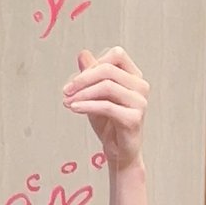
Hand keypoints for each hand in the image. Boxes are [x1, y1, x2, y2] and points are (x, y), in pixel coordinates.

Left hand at [62, 46, 148, 169]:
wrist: (118, 151)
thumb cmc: (108, 123)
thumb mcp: (94, 95)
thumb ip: (90, 75)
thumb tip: (83, 53)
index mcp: (134, 76)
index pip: (117, 55)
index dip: (93, 64)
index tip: (75, 80)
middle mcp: (140, 86)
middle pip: (108, 70)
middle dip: (82, 79)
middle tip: (65, 91)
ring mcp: (140, 102)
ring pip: (106, 86)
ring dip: (82, 93)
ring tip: (67, 102)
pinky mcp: (134, 118)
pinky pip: (106, 106)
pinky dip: (87, 106)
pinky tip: (74, 108)